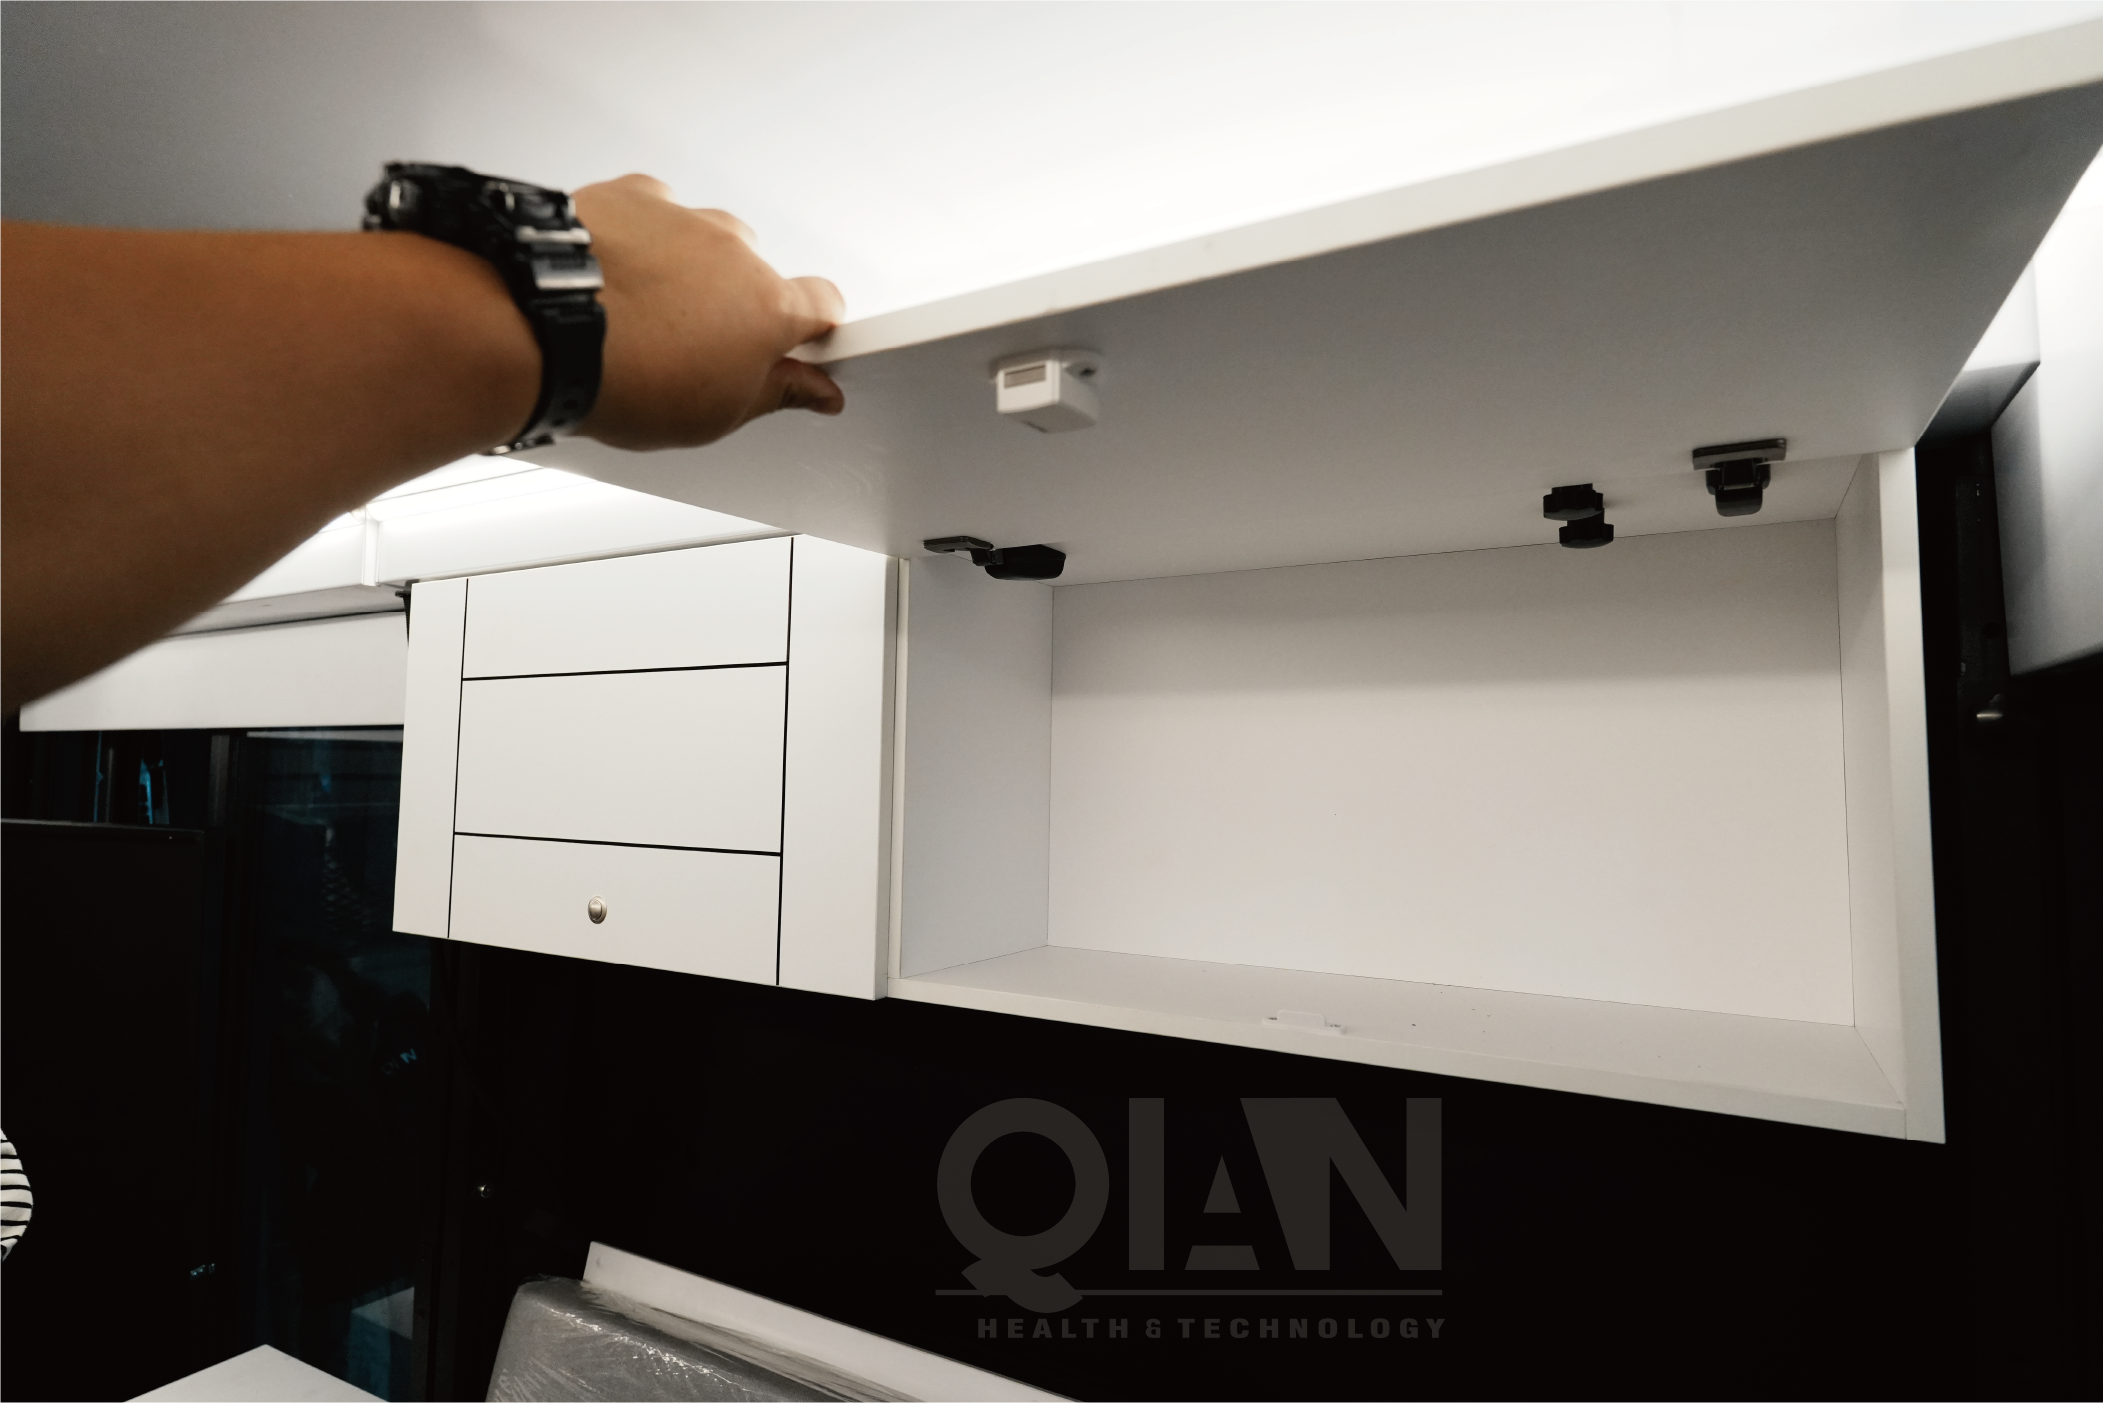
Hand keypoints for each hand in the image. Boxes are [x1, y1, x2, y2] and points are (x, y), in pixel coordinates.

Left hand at [573, 175, 844, 450]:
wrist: (538, 331)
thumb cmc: (622, 377)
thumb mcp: (714, 414)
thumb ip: (776, 392)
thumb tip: (815, 389)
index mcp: (768, 307)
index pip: (824, 304)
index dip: (815, 326)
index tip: (797, 345)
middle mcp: (733, 251)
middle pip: (755, 272)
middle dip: (733, 303)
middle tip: (692, 347)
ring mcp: (681, 218)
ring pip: (703, 240)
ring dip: (687, 269)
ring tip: (643, 314)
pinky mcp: (630, 196)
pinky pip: (652, 211)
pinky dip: (642, 238)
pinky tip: (617, 277)